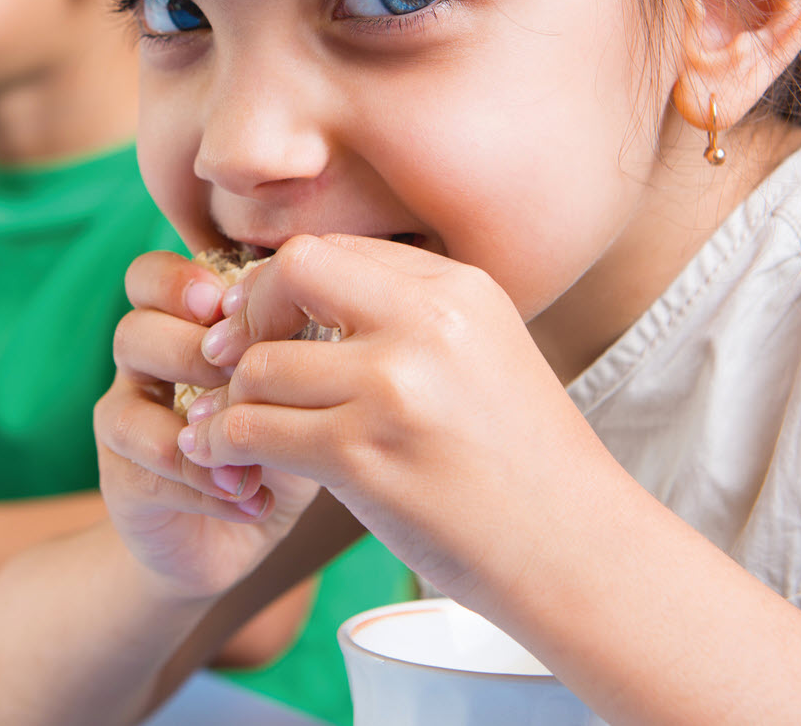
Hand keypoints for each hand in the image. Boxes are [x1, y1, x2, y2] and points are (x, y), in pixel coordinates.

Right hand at [97, 251, 321, 602]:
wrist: (231, 538)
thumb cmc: (275, 446)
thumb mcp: (296, 392)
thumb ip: (297, 350)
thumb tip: (330, 317)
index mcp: (179, 328)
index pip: (151, 278)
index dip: (180, 283)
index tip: (228, 306)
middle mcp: (143, 366)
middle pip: (134, 329)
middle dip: (191, 349)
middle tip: (242, 378)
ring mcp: (127, 421)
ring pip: (126, 405)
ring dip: (195, 420)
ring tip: (252, 451)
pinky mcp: (122, 479)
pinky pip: (148, 468)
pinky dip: (205, 483)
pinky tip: (253, 499)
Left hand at [183, 234, 614, 599]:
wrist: (576, 551)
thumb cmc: (525, 464)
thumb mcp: (485, 355)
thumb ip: (409, 319)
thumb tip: (305, 296)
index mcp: (458, 289)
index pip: (335, 249)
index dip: (284, 286)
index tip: (268, 326)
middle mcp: (426, 323)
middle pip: (290, 271)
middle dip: (250, 314)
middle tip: (235, 360)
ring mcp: (393, 388)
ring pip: (259, 364)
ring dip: (233, 400)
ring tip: (230, 427)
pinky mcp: (363, 457)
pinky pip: (252, 430)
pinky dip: (224, 446)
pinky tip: (228, 461)